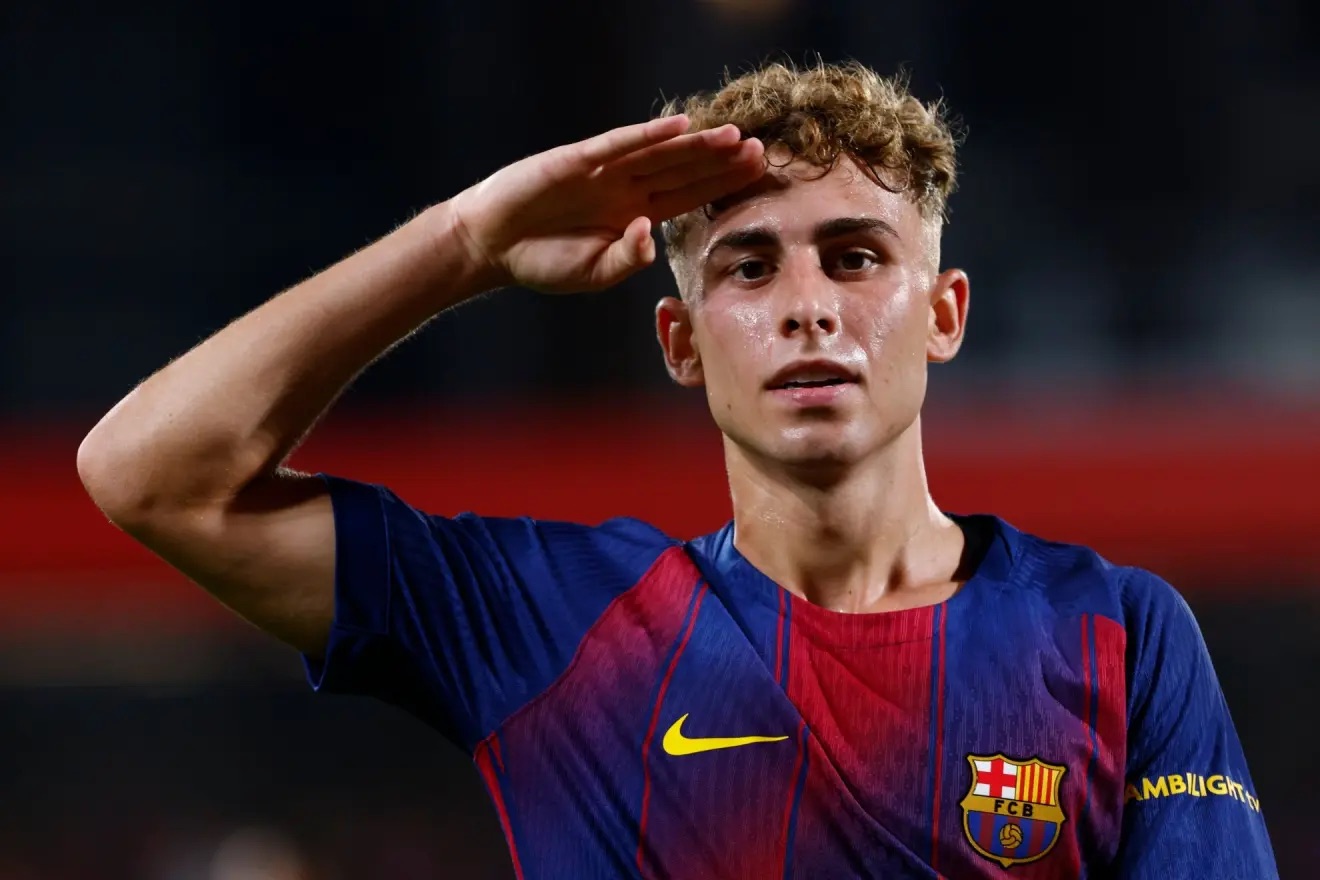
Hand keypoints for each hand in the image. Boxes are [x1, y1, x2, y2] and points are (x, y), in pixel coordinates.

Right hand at [449, 115, 764, 292]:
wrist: (493, 245)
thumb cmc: (544, 261)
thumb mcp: (594, 273)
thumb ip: (626, 258)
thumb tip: (649, 234)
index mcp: (636, 216)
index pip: (689, 197)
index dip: (722, 186)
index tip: (758, 178)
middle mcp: (627, 188)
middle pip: (684, 170)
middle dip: (722, 162)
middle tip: (763, 151)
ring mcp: (605, 171)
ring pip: (660, 153)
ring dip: (697, 145)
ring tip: (734, 138)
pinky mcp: (579, 159)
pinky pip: (620, 144)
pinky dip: (648, 134)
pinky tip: (679, 126)